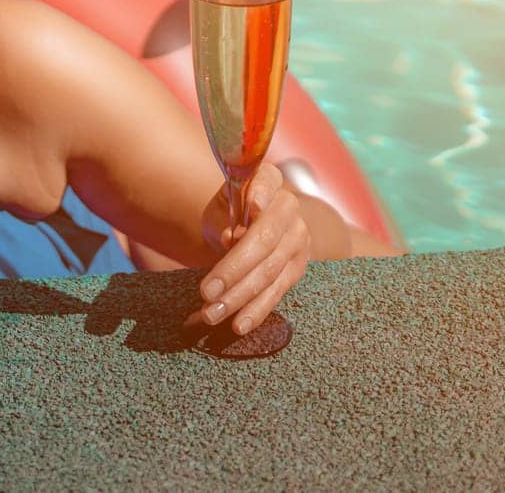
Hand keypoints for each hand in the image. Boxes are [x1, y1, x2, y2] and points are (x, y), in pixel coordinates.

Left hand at [187, 163, 310, 336]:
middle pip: (264, 240)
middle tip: (205, 293)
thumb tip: (231, 237)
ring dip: (239, 297)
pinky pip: (277, 292)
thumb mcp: (220, 206)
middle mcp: (289, 208)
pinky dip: (256, 310)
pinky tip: (239, 324)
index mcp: (268, 181)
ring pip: (269, 272)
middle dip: (233, 270)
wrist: (257, 226)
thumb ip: (223, 216)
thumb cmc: (230, 213)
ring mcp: (298, 239)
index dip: (261, 193)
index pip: (268, 180)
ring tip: (211, 314)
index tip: (251, 206)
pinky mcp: (298, 268)